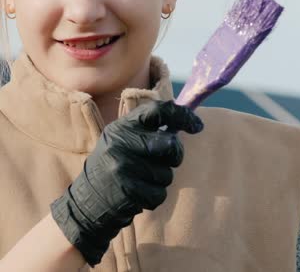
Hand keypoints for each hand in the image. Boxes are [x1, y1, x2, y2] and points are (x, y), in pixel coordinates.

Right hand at [50, 100, 202, 266]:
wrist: (86, 203)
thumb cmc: (116, 166)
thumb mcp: (126, 140)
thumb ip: (151, 130)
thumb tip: (189, 120)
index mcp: (123, 125)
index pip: (158, 110)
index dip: (182, 115)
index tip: (198, 125)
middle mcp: (121, 142)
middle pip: (170, 145)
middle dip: (175, 156)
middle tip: (165, 161)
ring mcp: (121, 166)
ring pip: (167, 173)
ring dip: (161, 180)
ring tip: (141, 180)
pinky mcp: (125, 190)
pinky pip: (159, 193)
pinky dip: (154, 197)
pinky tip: (138, 195)